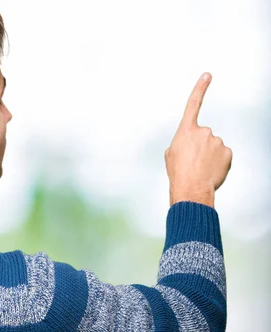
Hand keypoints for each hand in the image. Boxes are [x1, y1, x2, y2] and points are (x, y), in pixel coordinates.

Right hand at [165, 72, 232, 207]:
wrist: (191, 188)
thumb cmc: (178, 173)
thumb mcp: (171, 154)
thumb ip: (181, 142)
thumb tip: (192, 144)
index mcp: (186, 130)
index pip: (193, 104)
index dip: (200, 88)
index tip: (207, 76)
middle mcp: (204, 131)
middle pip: (203, 136)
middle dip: (200, 147)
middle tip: (192, 162)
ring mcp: (217, 141)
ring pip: (214, 146)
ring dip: (209, 156)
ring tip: (200, 169)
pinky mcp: (227, 152)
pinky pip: (222, 155)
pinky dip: (218, 162)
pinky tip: (210, 171)